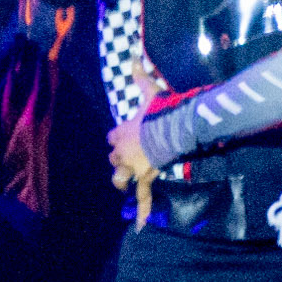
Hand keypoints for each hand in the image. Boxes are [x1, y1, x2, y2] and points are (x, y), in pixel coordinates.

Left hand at [108, 65, 160, 227]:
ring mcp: (134, 167)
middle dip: (119, 158)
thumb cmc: (158, 111)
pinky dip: (143, 212)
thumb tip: (134, 55)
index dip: (117, 136)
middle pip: (114, 159)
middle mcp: (124, 152)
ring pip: (121, 178)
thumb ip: (140, 76)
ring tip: (124, 182)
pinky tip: (140, 226)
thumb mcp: (149, 91)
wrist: (170, 130)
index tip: (122, 134)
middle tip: (127, 156)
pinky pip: (144, 197)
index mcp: (122, 132)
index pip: (112, 136)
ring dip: (122, 179)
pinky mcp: (147, 177)